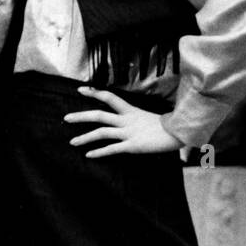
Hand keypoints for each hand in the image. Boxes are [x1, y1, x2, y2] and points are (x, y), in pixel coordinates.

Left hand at [64, 87, 182, 156]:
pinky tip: (88, 155)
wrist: (179, 132)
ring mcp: (128, 133)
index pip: (109, 97)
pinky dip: (99, 152)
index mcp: (131, 110)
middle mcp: (127, 120)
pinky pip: (112, 149)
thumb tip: (129, 121)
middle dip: (80, 116)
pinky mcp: (132, 146)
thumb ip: (136, 119)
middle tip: (66, 118)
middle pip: (99, 115)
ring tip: (72, 141)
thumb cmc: (166, 126)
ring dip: (85, 137)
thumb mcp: (148, 118)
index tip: (80, 90)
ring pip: (102, 132)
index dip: (94, 93)